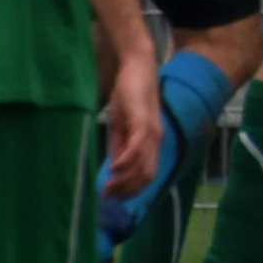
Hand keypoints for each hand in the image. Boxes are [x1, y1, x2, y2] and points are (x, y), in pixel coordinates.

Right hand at [105, 46, 162, 198]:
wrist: (137, 66)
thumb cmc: (129, 93)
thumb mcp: (122, 124)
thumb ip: (121, 145)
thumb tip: (116, 168)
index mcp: (151, 141)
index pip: (147, 175)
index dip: (131, 189)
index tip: (112, 196)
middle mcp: (155, 140)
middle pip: (147, 176)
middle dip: (127, 190)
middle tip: (107, 196)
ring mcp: (151, 131)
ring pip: (144, 166)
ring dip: (125, 181)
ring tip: (107, 188)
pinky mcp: (143, 121)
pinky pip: (138, 147)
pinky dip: (126, 162)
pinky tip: (114, 168)